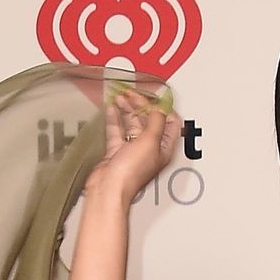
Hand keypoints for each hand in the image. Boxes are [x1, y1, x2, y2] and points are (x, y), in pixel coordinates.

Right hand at [86, 84, 181, 202]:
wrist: (109, 187)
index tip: (155, 95)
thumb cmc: (131, 173)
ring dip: (127, 108)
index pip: (170, 122)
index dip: (164, 107)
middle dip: (142, 104)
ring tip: (121, 96)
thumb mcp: (151, 141)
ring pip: (133, 122)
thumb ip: (157, 121)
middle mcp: (150, 148)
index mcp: (164, 148)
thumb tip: (160, 107)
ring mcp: (133, 149)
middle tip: (133, 93)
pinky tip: (112, 108)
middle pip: (150, 120)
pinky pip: (118, 130)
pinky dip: (115, 117)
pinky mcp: (118, 150)